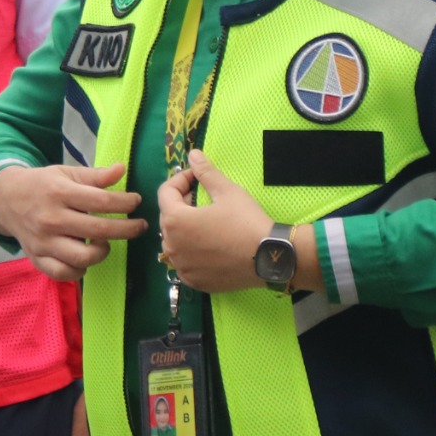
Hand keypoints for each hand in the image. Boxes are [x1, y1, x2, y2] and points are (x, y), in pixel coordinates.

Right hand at [0, 163, 143, 282]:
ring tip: (107, 242)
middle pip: (99, 230)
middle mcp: (51, 220)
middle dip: (128, 229)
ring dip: (103, 251)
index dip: (126, 202)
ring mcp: (44, 242)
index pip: (102, 201)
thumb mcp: (66, 173)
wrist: (6, 200)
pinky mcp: (37, 259)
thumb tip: (121, 169)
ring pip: (83, 258)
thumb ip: (95, 175)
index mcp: (59, 193)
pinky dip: (80, 270)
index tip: (136, 201)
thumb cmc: (43, 185)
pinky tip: (86, 258)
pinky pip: (64, 273)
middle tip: (140, 226)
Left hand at [157, 150, 279, 293]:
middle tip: (203, 198)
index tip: (196, 177)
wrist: (269, 257)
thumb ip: (206, 172)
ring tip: (206, 222)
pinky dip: (191, 252)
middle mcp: (171, 245)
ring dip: (185, 229)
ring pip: (174, 241)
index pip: (165, 193)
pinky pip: (184, 262)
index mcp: (175, 220)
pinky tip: (210, 246)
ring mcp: (181, 266)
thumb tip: (193, 154)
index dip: (181, 180)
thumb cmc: (246, 221)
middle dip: (182, 204)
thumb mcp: (227, 191)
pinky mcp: (193, 281)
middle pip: (168, 218)